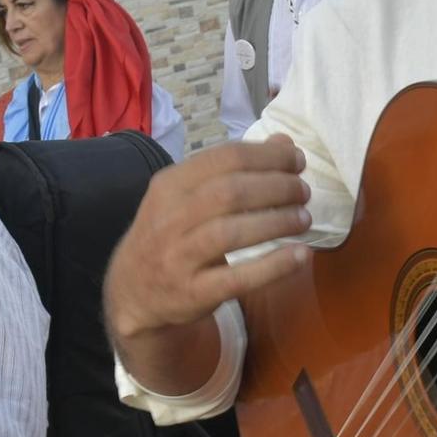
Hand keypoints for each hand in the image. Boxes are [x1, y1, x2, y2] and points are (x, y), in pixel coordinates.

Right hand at [103, 136, 312, 391]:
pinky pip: (237, 278)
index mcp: (171, 184)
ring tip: (304, 219)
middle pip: (230, 192)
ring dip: (276, 222)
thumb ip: (234, 168)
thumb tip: (284, 143)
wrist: (132, 291)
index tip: (298, 161)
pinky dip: (273, 266)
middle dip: (276, 188)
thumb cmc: (169, 233)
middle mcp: (170, 218)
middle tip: (303, 192)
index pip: (225, 158)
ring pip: (232, 233)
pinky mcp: (193, 292)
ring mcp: (178, 257)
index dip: (268, 157)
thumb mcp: (189, 194)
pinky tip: (300, 255)